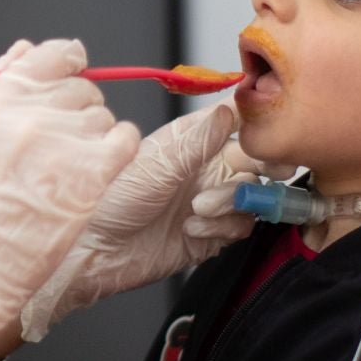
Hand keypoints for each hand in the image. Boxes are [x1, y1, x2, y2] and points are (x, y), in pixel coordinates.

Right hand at [0, 40, 140, 360]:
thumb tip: (23, 51)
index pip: (50, 55)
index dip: (68, 61)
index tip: (74, 69)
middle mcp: (30, 116)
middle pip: (81, 89)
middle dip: (76, 112)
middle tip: (60, 146)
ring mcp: (63, 143)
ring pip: (103, 116)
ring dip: (95, 138)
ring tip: (68, 170)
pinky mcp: (93, 173)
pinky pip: (125, 138)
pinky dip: (119, 150)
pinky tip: (100, 170)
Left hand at [17, 100, 264, 341]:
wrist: (93, 252)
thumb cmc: (109, 200)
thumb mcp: (156, 165)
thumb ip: (199, 140)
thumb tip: (230, 109)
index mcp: (189, 141)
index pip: (236, 122)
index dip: (257, 126)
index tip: (266, 135)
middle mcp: (203, 168)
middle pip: (255, 159)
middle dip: (263, 165)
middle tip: (267, 170)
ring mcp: (209, 200)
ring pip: (251, 195)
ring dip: (233, 201)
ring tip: (197, 208)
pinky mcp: (211, 233)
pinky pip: (241, 226)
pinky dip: (223, 227)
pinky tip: (191, 228)